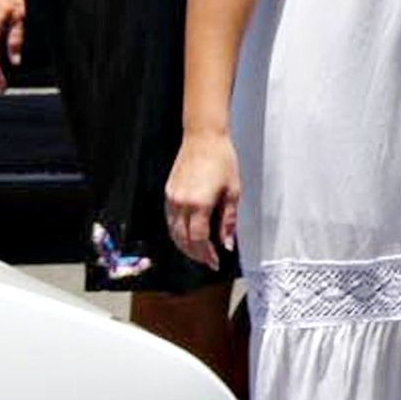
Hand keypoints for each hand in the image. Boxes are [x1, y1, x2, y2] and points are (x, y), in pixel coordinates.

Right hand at [165, 132, 240, 269]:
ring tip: (198, 252)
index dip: (207, 255)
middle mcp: (181, 203)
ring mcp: (172, 198)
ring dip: (184, 246)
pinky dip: (177, 232)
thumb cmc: (222, 160)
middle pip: (183, 240)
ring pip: (173, 232)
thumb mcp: (233, 192)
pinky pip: (169, 220)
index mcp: (199, 204)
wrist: (204, 137)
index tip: (215, 262)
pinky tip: (187, 235)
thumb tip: (228, 243)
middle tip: (208, 261)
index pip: (199, 240)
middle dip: (196, 254)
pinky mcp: (168, 192)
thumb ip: (228, 221)